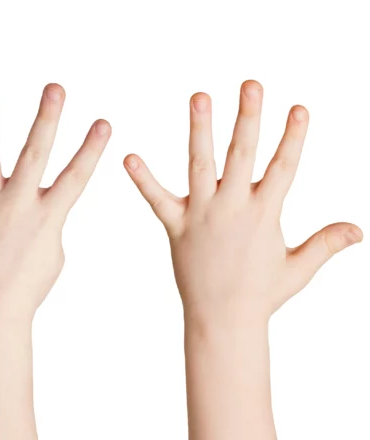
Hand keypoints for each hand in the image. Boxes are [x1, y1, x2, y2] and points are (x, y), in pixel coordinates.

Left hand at [0, 85, 110, 327]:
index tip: (105, 120)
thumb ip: (44, 218)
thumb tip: (34, 202)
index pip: (76, 176)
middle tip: (55, 87)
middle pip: (35, 155)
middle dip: (47, 119)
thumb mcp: (51, 252)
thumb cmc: (28, 287)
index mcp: (48, 217)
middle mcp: (18, 206)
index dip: (92, 149)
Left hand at [125, 80, 361, 324]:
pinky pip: (156, 199)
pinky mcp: (176, 227)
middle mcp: (233, 208)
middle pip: (242, 155)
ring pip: (200, 165)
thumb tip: (359, 229)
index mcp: (265, 213)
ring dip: (199, 130)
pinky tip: (128, 157)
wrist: (223, 319)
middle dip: (248, 118)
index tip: (299, 107)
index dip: (292, 137)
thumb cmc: (263, 294)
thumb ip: (325, 243)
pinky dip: (143, 180)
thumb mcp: (299, 267)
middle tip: (251, 84)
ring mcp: (203, 215)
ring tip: (200, 97)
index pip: (283, 167)